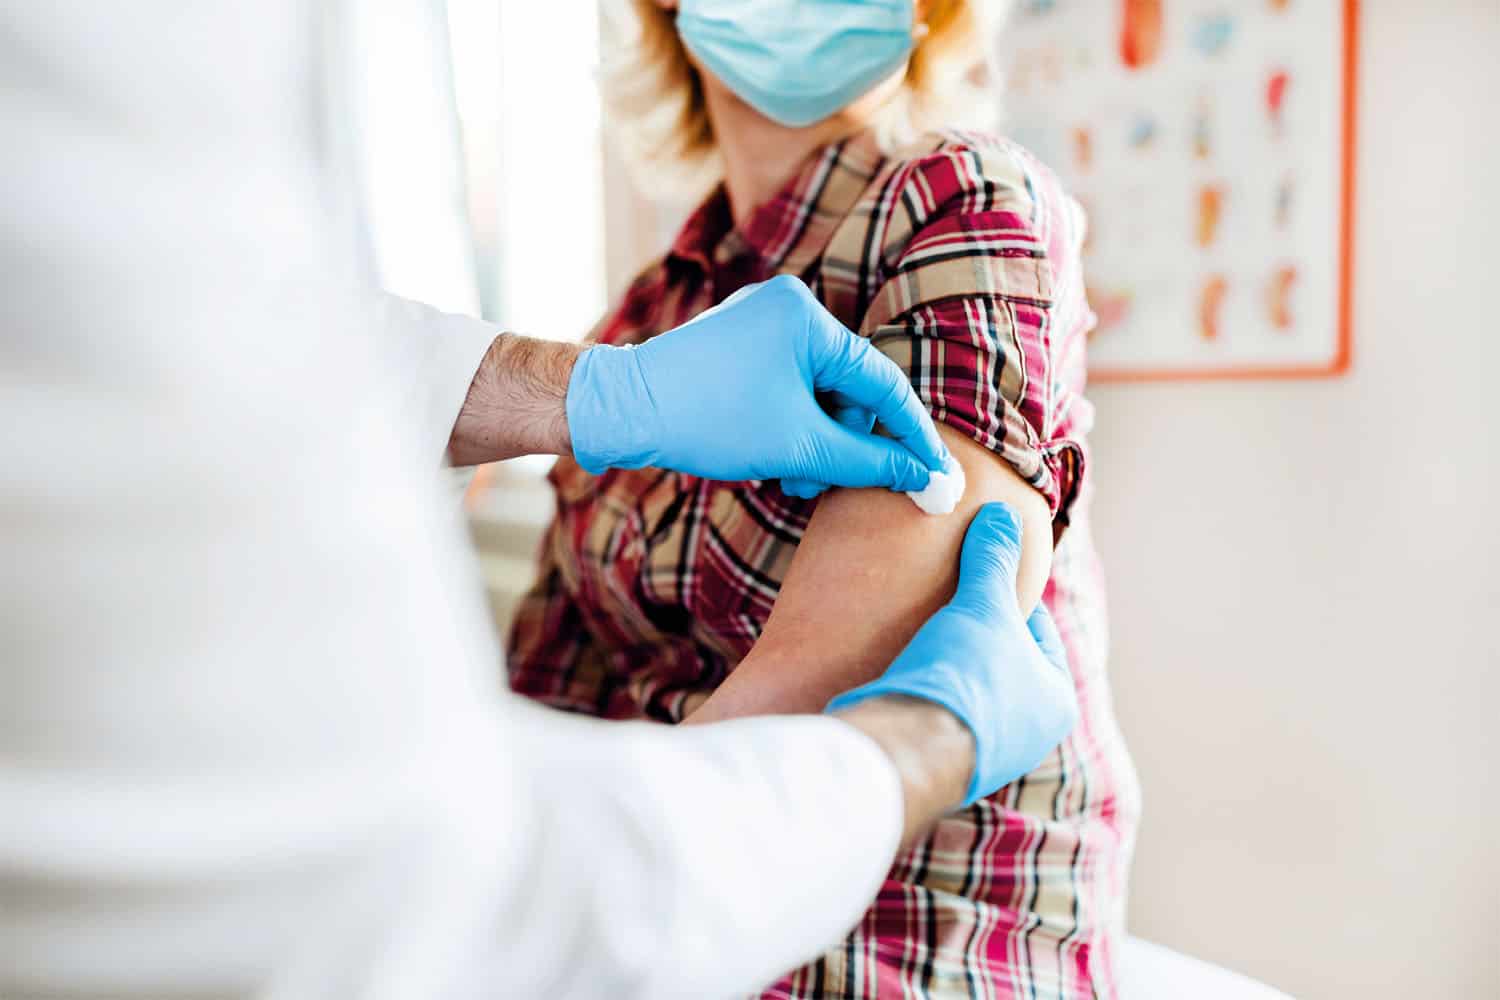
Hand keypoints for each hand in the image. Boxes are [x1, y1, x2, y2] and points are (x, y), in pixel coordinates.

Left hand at [565, 275, 948, 491]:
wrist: (619, 410)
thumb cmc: (707, 419)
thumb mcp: (799, 447)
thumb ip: (871, 463)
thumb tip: (929, 481)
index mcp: (808, 317)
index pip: (883, 384)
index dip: (912, 437)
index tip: (937, 477)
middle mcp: (787, 309)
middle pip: (847, 390)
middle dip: (839, 444)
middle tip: (815, 484)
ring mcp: (759, 324)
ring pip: (816, 394)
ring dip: (812, 442)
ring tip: (786, 476)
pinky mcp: (738, 345)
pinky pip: (786, 387)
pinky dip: (788, 426)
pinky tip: (770, 457)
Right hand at [827, 503, 1077, 805]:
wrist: (909, 749)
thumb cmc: (965, 676)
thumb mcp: (984, 605)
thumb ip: (993, 560)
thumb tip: (1004, 514)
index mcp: (1056, 700)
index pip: (1037, 628)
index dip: (1005, 593)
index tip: (976, 573)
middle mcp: (1029, 734)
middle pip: (1001, 659)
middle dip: (974, 629)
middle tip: (945, 595)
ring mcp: (984, 753)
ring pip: (968, 687)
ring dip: (947, 661)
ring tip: (919, 627)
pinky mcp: (940, 762)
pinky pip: (937, 711)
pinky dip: (925, 687)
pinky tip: (902, 665)